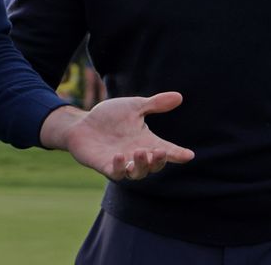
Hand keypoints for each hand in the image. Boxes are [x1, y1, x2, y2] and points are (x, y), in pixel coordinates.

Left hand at [41, 92, 194, 180]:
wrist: (83, 124)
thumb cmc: (110, 117)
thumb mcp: (134, 107)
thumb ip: (155, 104)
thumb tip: (179, 97)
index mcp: (146, 142)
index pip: (166, 151)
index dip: (178, 154)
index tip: (188, 155)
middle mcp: (136, 155)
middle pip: (153, 166)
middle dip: (158, 162)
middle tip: (159, 152)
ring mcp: (122, 163)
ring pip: (137, 174)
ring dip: (142, 166)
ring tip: (141, 152)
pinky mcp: (105, 166)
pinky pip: (116, 173)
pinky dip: (120, 167)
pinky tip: (120, 156)